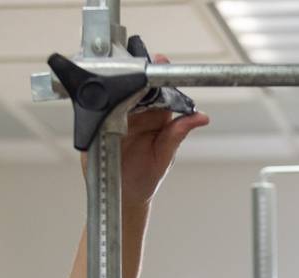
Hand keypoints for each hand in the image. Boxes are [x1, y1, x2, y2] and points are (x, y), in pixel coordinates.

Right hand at [77, 55, 210, 207]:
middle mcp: (136, 114)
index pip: (159, 90)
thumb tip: (202, 117)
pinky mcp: (96, 125)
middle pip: (135, 86)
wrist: (123, 196)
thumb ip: (178, 134)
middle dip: (135, 73)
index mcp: (156, 117)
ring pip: (114, 93)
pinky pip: (95, 108)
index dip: (158, 75)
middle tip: (135, 64)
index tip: (160, 60)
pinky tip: (99, 95)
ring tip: (117, 77)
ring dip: (115, 84)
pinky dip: (96, 100)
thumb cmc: (146, 176)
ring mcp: (114, 118)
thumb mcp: (164, 156)